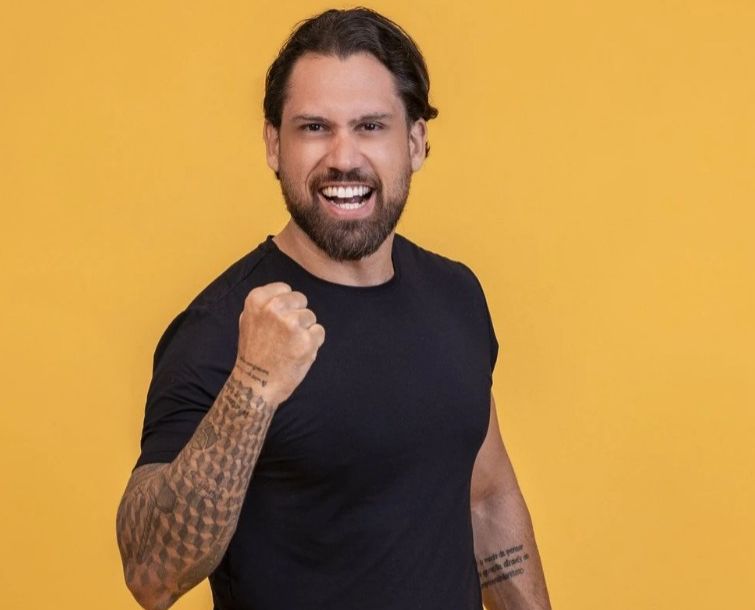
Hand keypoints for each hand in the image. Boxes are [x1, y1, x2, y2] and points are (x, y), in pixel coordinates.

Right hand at [233, 282, 324, 406]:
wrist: (255, 384)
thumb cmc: (254, 352)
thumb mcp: (249, 320)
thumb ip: (265, 304)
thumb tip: (285, 292)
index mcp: (257, 300)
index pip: (285, 289)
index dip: (286, 305)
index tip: (278, 319)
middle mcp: (274, 308)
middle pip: (301, 300)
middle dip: (297, 315)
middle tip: (284, 334)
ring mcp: (291, 324)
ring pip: (311, 317)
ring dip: (305, 330)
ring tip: (289, 345)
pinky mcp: (307, 341)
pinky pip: (319, 332)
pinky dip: (313, 343)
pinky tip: (298, 353)